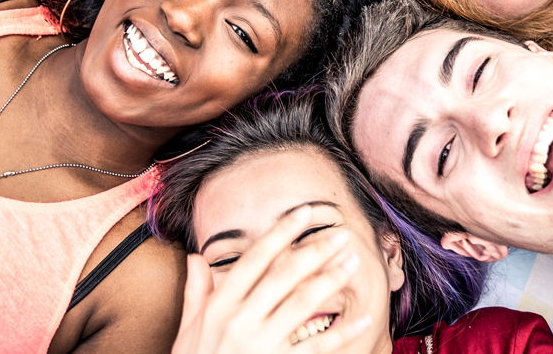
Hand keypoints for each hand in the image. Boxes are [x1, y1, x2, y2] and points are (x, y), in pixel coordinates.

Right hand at [172, 205, 371, 353]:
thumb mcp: (188, 330)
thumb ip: (196, 293)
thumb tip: (196, 258)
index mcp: (219, 307)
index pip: (254, 260)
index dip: (281, 233)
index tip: (305, 212)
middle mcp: (240, 321)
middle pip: (283, 277)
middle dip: (315, 252)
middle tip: (341, 234)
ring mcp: (261, 345)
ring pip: (302, 304)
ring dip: (330, 280)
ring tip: (352, 263)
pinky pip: (316, 346)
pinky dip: (342, 334)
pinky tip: (364, 320)